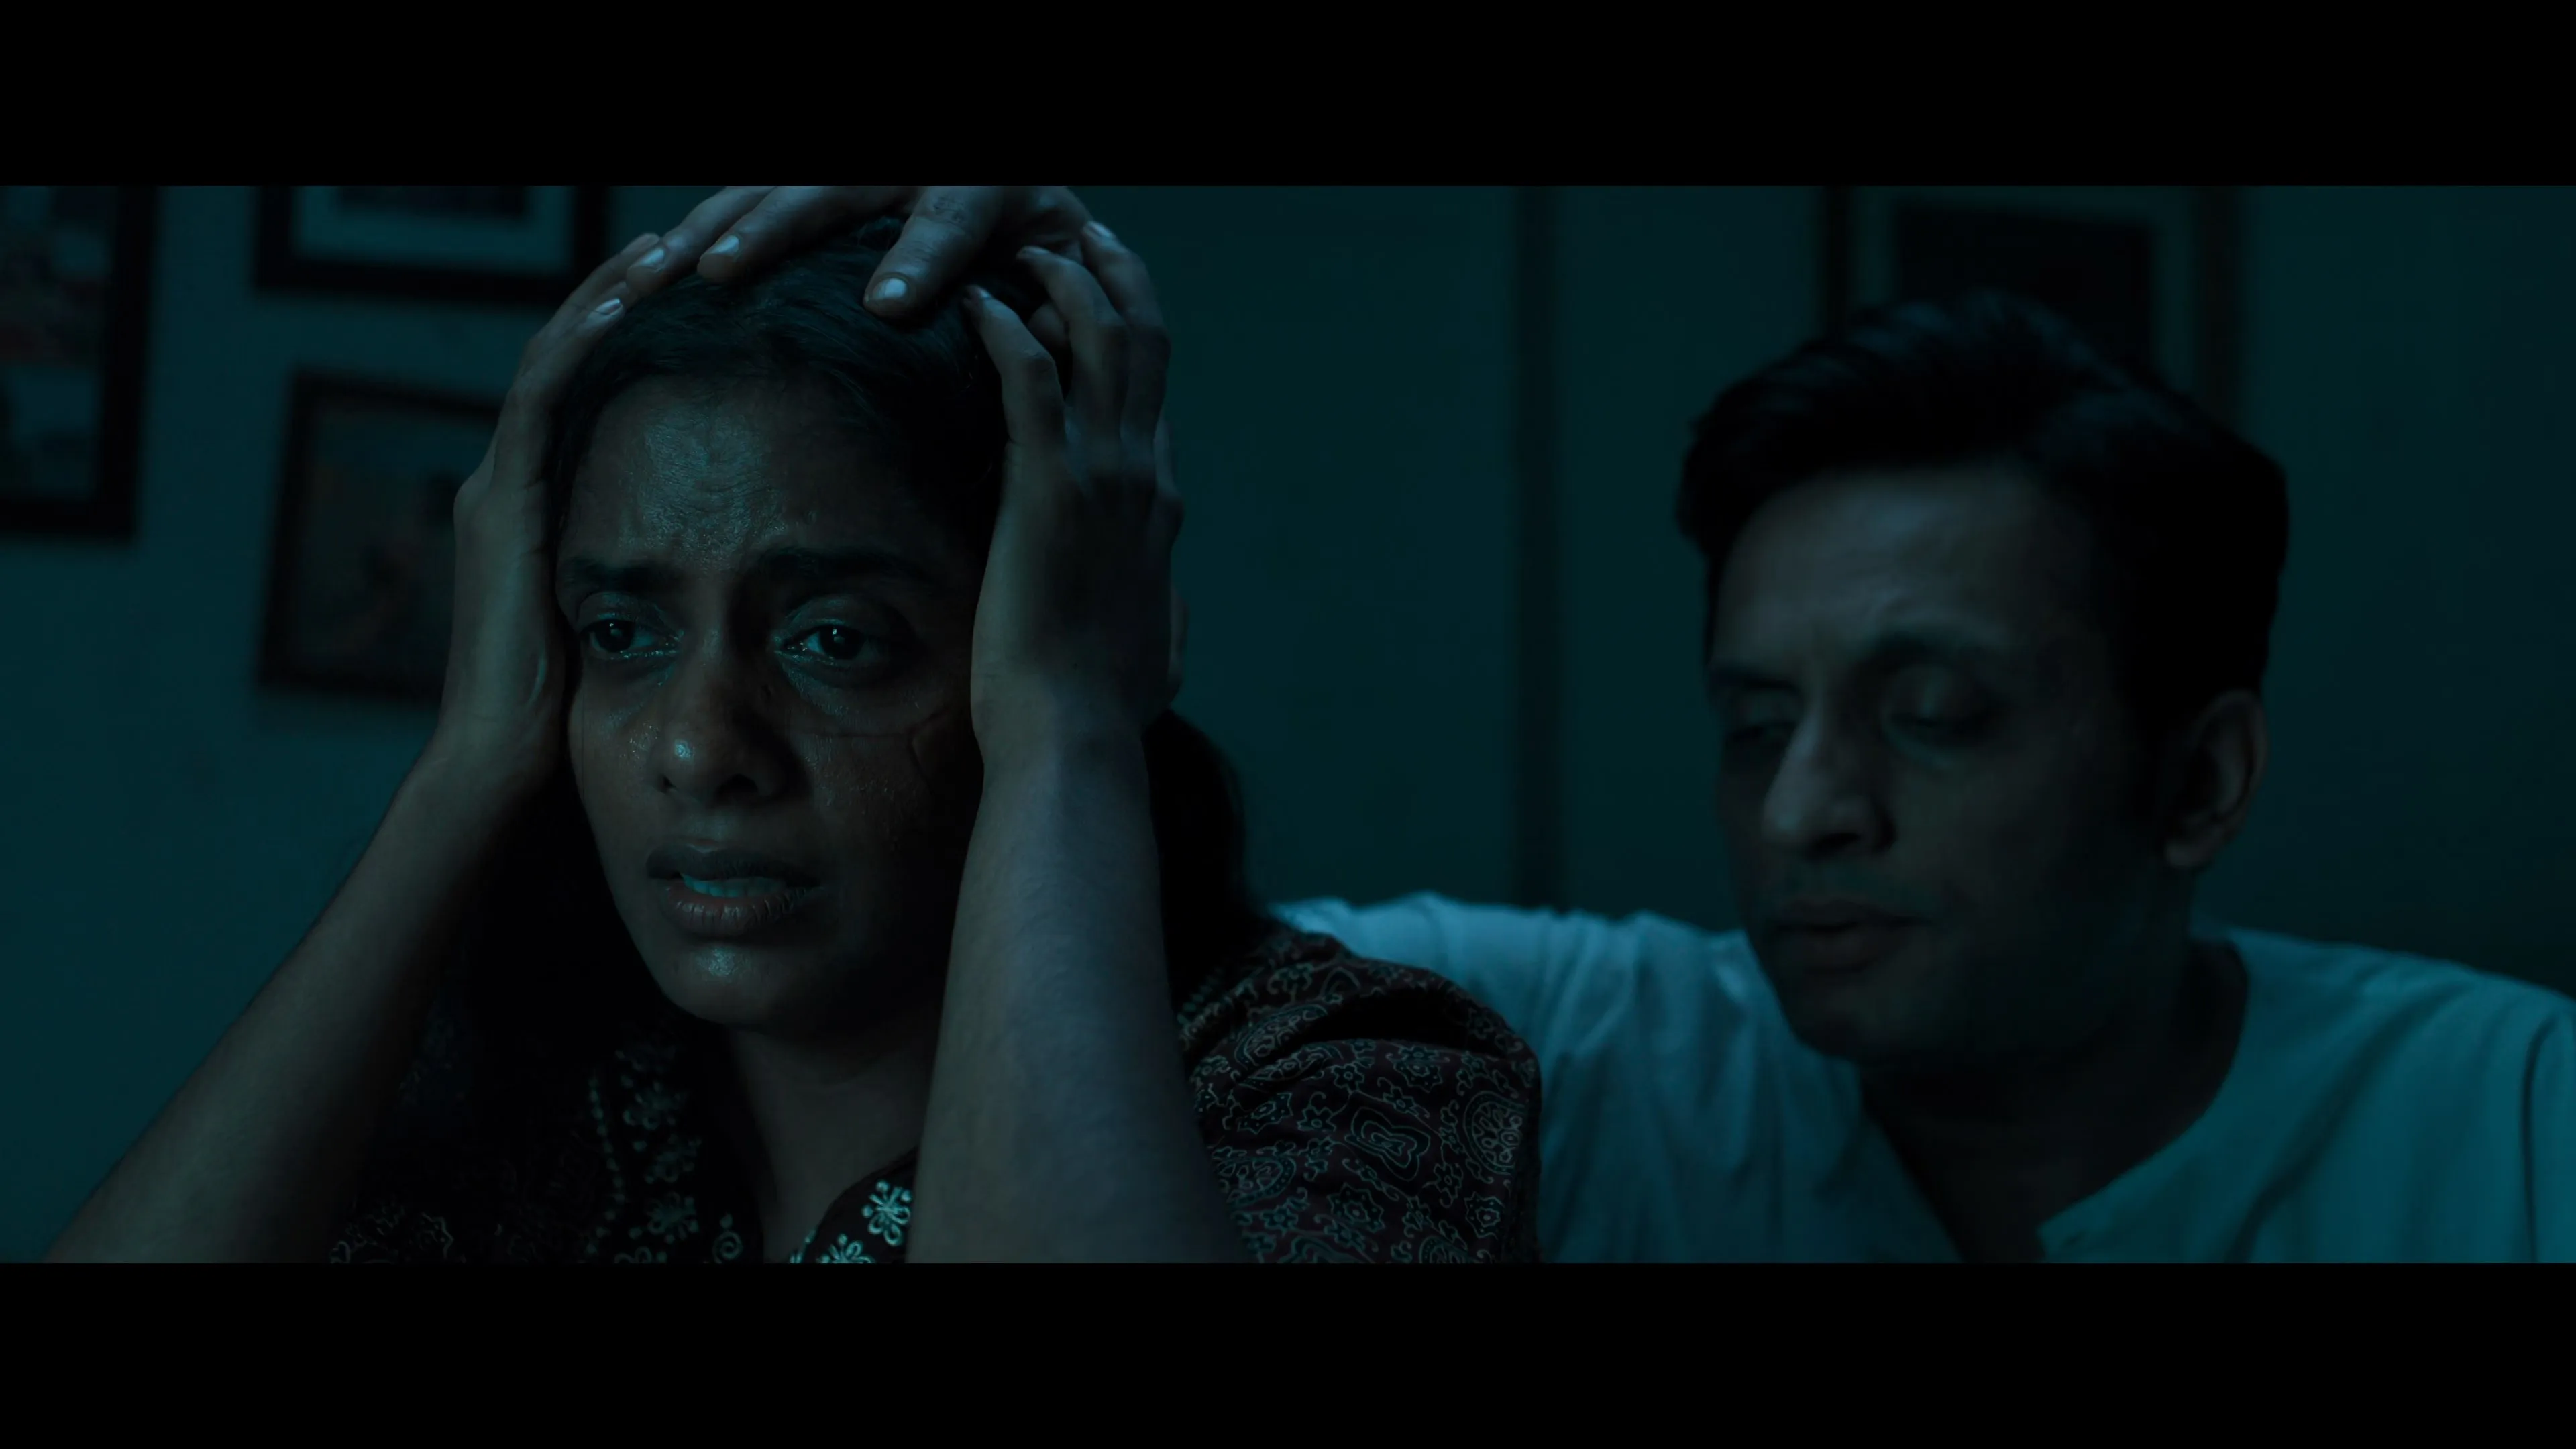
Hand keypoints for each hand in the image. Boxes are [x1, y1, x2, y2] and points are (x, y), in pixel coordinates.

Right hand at [427, 232, 662, 794]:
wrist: (508, 768)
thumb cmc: (578, 714)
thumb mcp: (635, 620)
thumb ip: (666, 574)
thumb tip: (747, 556)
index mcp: (541, 506)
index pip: (591, 391)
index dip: (635, 334)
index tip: (698, 288)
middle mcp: (511, 484)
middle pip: (571, 356)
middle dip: (624, 295)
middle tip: (685, 238)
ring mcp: (500, 490)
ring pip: (555, 360)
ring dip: (609, 300)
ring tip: (663, 246)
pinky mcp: (504, 508)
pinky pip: (543, 403)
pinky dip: (580, 348)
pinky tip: (625, 307)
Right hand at [623, 186, 1093, 325]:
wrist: (1020, 188)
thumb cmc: (1045, 247)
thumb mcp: (1068, 269)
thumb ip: (1059, 307)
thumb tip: (1042, 345)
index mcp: (986, 185)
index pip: (947, 222)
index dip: (919, 260)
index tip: (886, 304)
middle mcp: (910, 164)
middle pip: (832, 190)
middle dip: (771, 229)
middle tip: (721, 273)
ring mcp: (856, 168)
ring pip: (773, 186)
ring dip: (708, 228)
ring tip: (655, 275)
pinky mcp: (816, 180)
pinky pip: (749, 194)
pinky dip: (699, 229)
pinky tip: (649, 270)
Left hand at [962, 226, 1184, 767]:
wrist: (1075, 731)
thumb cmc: (1102, 706)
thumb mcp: (1159, 652)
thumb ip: (1168, 617)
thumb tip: (1173, 612)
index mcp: (1161, 508)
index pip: (1154, 397)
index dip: (1129, 336)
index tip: (1095, 300)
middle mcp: (1145, 476)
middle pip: (1144, 340)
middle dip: (1115, 275)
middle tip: (1079, 236)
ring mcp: (1104, 475)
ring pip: (1099, 339)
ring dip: (1063, 281)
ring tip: (1025, 249)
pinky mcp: (1050, 486)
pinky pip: (1031, 378)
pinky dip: (1006, 329)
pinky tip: (974, 304)